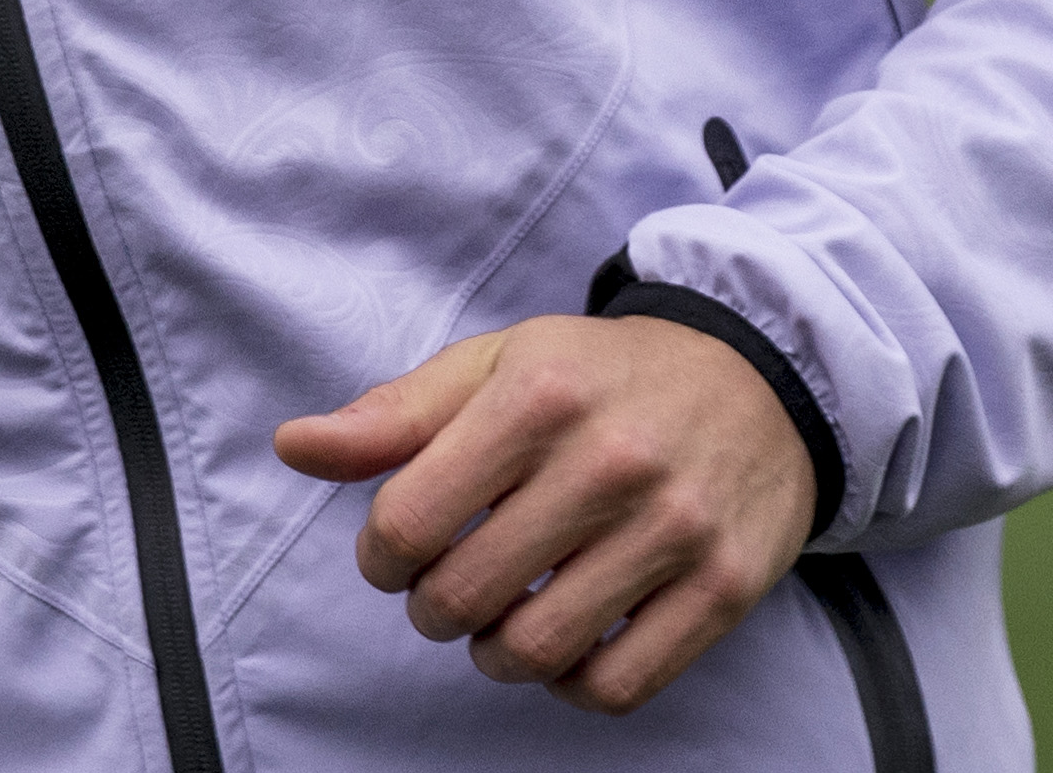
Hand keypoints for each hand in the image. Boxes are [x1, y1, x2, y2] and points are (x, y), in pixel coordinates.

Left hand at [273, 314, 813, 716]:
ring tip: (498, 622)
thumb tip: (293, 446)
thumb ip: (395, 415)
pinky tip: (564, 646)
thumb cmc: (601, 377)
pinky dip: (572, 686)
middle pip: (467, 595)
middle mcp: (610, 461)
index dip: (382, 554)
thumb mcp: (497, 365)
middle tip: (443, 591)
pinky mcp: (724, 587)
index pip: (410, 519)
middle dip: (432, 609)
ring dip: (495, 655)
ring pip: (539, 651)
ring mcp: (674, 529)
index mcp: (539, 395)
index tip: (396, 550)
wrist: (758, 378)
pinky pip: (620, 685)